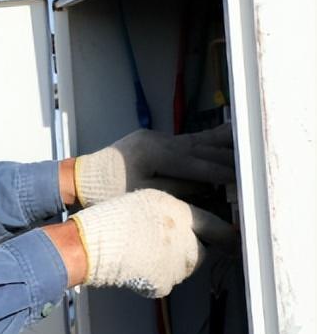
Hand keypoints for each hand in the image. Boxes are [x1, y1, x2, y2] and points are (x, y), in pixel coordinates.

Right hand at [71, 189, 237, 297]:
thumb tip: (192, 219)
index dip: (228, 233)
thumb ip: (175, 210)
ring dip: (174, 262)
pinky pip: (166, 281)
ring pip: (184, 267)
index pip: (217, 227)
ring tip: (146, 251)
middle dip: (192, 249)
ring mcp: (175, 266)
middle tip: (168, 244)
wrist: (92, 244)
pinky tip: (138, 265)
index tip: (236, 237)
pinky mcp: (162, 284)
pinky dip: (156, 276)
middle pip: (201, 251)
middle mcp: (184, 242)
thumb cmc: (114, 219)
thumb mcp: (148, 200)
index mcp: (181, 217)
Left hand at [75, 124, 233, 206]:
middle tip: (254, 163)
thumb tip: (207, 189)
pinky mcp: (153, 139)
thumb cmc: (107, 191)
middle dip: (227, 157)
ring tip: (247, 140)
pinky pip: (185, 140)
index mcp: (156, 154)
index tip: (242, 179)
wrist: (78, 176)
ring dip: (221, 143)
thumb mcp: (142, 195)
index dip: (221, 173)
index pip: (197, 165)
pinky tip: (222, 137)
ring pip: (195, 140)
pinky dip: (205, 141)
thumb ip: (176, 191)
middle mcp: (158, 140)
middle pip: (200, 149)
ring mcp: (155, 137)